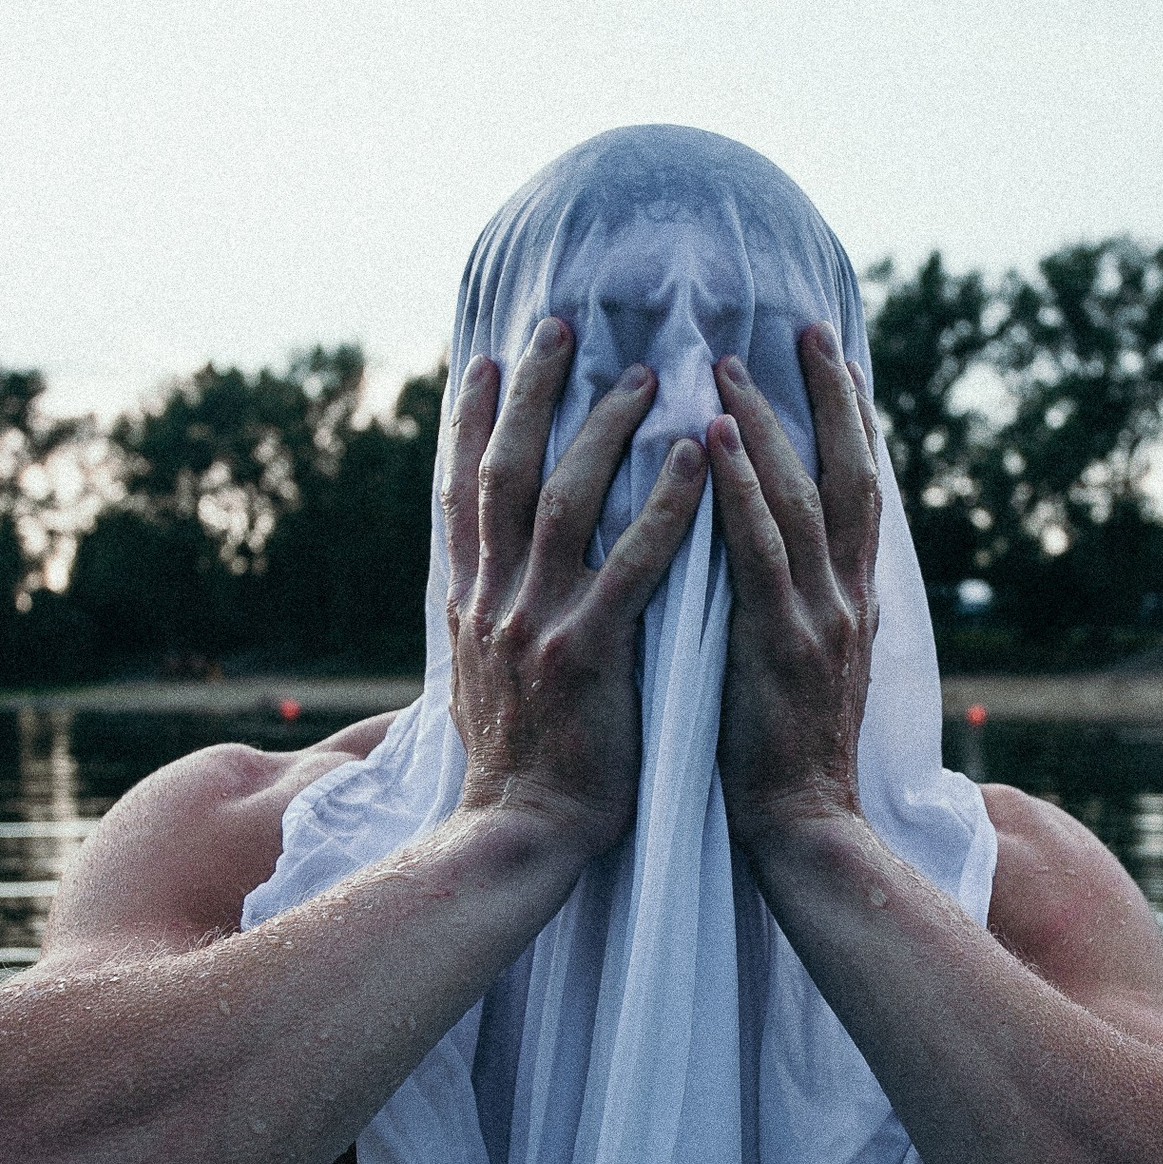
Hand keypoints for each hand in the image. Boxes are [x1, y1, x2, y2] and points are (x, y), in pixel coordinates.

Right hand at [443, 318, 706, 856]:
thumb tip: (486, 587)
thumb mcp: (480, 682)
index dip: (470, 420)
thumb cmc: (517, 768)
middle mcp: (494, 601)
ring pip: (564, 499)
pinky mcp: (589, 655)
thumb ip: (488, 622)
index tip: (485, 359)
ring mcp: (537, 624)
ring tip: (646, 372)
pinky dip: (665, 505)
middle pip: (505, 470)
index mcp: (471, 604)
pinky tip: (699, 457)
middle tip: (560, 325)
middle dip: (531, 391)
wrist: (521, 838)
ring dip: (604, 428)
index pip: (463, 492)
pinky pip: (633, 564)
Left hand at [706, 323, 883, 846]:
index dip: (852, 420)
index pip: (860, 490)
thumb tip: (790, 564)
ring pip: (799, 496)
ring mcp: (818, 618)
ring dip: (764, 424)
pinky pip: (757, 549)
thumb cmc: (786, 758)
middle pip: (849, 473)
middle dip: (828, 396)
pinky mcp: (779, 645)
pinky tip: (707, 440)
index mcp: (851, 601)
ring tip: (727, 362)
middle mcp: (846, 598)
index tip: (835, 356)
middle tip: (801, 327)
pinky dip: (738, 488)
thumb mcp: (807, 670)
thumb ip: (802, 608)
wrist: (802, 833)